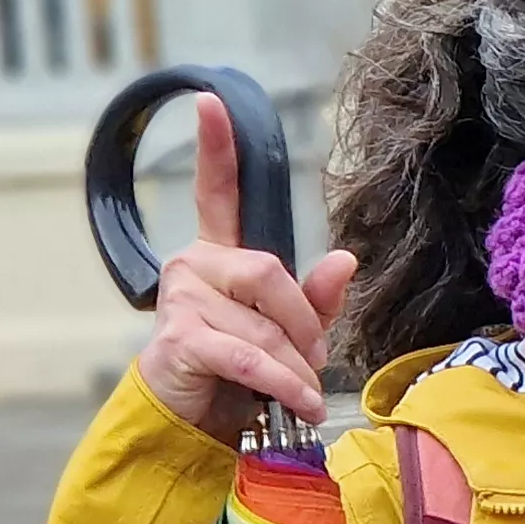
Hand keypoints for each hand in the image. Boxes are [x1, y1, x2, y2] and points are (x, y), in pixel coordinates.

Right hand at [135, 93, 359, 436]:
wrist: (188, 422)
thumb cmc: (234, 373)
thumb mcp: (285, 332)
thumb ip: (314, 298)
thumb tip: (344, 258)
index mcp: (218, 254)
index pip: (217, 191)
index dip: (216, 147)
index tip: (210, 101)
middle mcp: (193, 266)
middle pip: (270, 272)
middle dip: (304, 322)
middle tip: (315, 359)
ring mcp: (182, 301)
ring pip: (264, 323)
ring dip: (295, 366)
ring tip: (299, 391)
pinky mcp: (180, 339)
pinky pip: (249, 355)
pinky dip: (284, 383)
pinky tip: (301, 403)